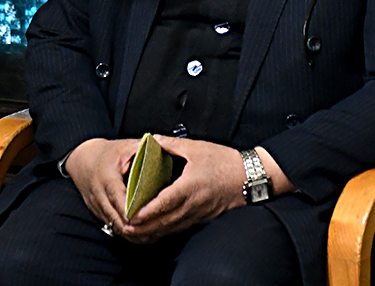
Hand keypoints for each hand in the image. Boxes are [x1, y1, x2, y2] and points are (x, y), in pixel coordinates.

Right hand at [64, 138, 140, 234]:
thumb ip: (142, 149)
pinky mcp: (96, 211)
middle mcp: (98, 192)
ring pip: (112, 224)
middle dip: (130, 226)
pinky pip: (110, 225)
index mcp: (106, 175)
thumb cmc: (107, 153)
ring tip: (147, 236)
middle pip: (113, 215)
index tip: (140, 217)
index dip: (127, 208)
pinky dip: (123, 232)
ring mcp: (95, 204)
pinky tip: (138, 236)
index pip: (116, 195)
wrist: (82, 159)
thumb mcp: (124, 146)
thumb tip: (163, 147)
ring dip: (128, 233)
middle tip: (149, 232)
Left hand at [123, 136, 244, 243]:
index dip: (148, 210)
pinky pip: (181, 228)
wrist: (248, 177)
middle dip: (145, 227)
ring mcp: (199, 214)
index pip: (166, 201)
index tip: (132, 215)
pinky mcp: (203, 218)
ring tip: (135, 234)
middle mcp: (194, 204)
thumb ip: (171, 144)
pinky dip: (166, 232)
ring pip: (172, 228)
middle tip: (126, 228)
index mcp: (190, 185)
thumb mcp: (197, 148)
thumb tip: (152, 140)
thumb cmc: (223, 161)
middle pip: (166, 221)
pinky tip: (154, 232)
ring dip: (153, 233)